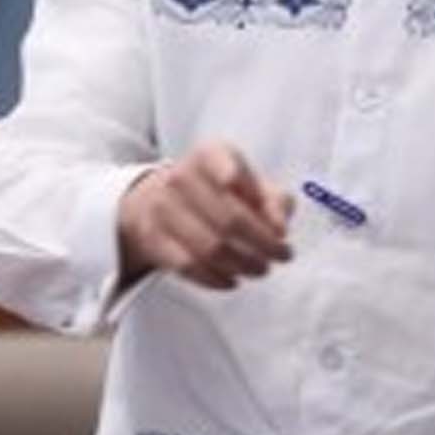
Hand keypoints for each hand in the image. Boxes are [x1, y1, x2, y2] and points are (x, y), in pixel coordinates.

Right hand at [117, 139, 295, 290]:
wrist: (158, 198)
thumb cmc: (216, 191)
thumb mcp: (247, 182)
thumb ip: (274, 200)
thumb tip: (280, 227)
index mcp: (209, 155)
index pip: (233, 172)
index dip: (263, 204)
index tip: (281, 229)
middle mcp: (182, 177)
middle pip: (231, 220)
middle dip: (263, 245)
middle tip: (281, 256)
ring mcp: (163, 207)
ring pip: (211, 248)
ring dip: (244, 265)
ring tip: (261, 269)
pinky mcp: (153, 238)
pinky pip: (189, 266)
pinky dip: (216, 278)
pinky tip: (233, 279)